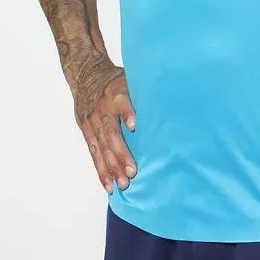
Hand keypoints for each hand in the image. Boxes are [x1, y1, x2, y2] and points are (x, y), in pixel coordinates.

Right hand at [69, 52, 137, 193]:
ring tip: (122, 183)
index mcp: (115, 92)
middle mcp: (102, 108)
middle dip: (121, 153)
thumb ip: (142, 91)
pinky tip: (109, 184)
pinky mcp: (86, 131)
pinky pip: (94, 153)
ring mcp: (92, 121)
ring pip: (102, 147)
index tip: (134, 125)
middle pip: (111, 132)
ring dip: (112, 167)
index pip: (121, 101)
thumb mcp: (129, 77)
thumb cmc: (115, 79)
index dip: (127, 112)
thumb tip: (173, 99)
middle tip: (132, 171)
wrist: (86, 74)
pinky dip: (101, 170)